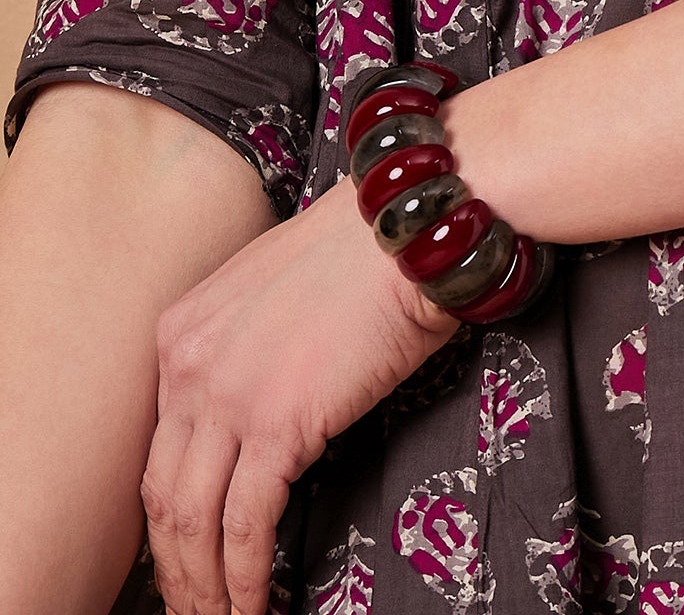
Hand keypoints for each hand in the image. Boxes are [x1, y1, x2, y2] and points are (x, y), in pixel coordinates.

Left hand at [140, 172, 455, 614]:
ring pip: (193, 522)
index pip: (157, 447)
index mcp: (182, 332)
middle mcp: (188, 366)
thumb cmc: (364, 247)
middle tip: (192, 604)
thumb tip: (258, 403)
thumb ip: (244, 346)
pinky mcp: (277, 426)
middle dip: (174, 566)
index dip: (167, 512)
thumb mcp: (272, 287)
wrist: (408, 226)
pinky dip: (245, 578)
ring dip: (205, 587)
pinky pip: (246, 526)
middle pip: (162, 494)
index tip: (181, 549)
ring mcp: (227, 397)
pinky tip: (255, 604)